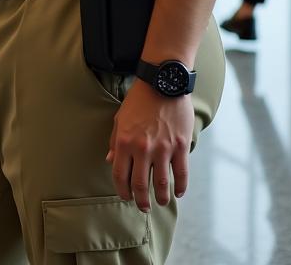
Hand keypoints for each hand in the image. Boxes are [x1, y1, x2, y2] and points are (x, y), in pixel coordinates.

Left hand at [107, 81, 193, 211]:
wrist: (161, 83)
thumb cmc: (138, 101)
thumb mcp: (120, 119)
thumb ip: (115, 142)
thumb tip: (110, 161)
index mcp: (124, 141)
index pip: (120, 175)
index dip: (122, 190)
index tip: (126, 197)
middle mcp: (142, 148)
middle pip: (140, 184)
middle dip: (141, 200)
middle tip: (144, 207)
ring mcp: (162, 148)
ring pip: (162, 183)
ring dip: (161, 198)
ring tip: (160, 202)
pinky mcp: (179, 146)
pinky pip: (181, 174)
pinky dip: (180, 187)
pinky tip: (177, 193)